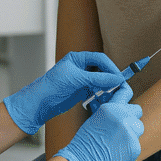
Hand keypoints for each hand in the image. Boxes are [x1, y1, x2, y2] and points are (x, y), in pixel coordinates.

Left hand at [3, 51, 124, 134]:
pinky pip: (96, 90)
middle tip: (119, 87)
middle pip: (101, 69)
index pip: (99, 59)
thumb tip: (117, 79)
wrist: (41, 102)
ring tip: (113, 94)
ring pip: (100, 81)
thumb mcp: (77, 79)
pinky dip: (102, 94)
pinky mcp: (81, 91)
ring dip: (107, 87)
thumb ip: (97, 78)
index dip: (110, 67)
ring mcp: (81, 80)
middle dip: (110, 77)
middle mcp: (80, 67)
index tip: (119, 77)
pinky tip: (105, 98)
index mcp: (77, 58)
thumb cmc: (54, 85)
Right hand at [55, 84, 142, 160]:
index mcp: (111, 108)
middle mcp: (123, 118)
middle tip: (121, 123)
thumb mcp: (96, 118)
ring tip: (117, 138)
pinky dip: (129, 145)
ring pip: (138, 127)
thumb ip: (111, 111)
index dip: (126, 90)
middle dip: (130, 115)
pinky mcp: (135, 147)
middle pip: (137, 110)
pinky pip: (136, 142)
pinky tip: (117, 149)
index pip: (126, 93)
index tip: (126, 89)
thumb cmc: (86, 139)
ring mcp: (131, 133)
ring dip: (131, 130)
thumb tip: (119, 105)